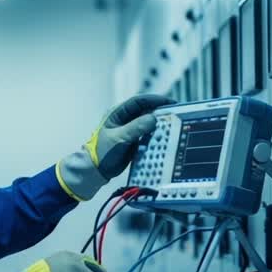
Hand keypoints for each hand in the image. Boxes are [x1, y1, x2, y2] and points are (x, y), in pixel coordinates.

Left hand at [55, 94, 174, 200]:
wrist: (96, 170)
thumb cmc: (102, 152)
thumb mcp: (119, 138)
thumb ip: (135, 128)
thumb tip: (153, 118)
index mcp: (117, 113)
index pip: (138, 101)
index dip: (154, 100)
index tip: (169, 102)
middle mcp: (125, 119)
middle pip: (146, 110)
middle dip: (160, 111)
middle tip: (175, 113)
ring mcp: (130, 129)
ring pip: (148, 122)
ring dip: (159, 123)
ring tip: (173, 124)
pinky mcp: (135, 140)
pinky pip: (148, 134)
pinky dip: (156, 134)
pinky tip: (165, 136)